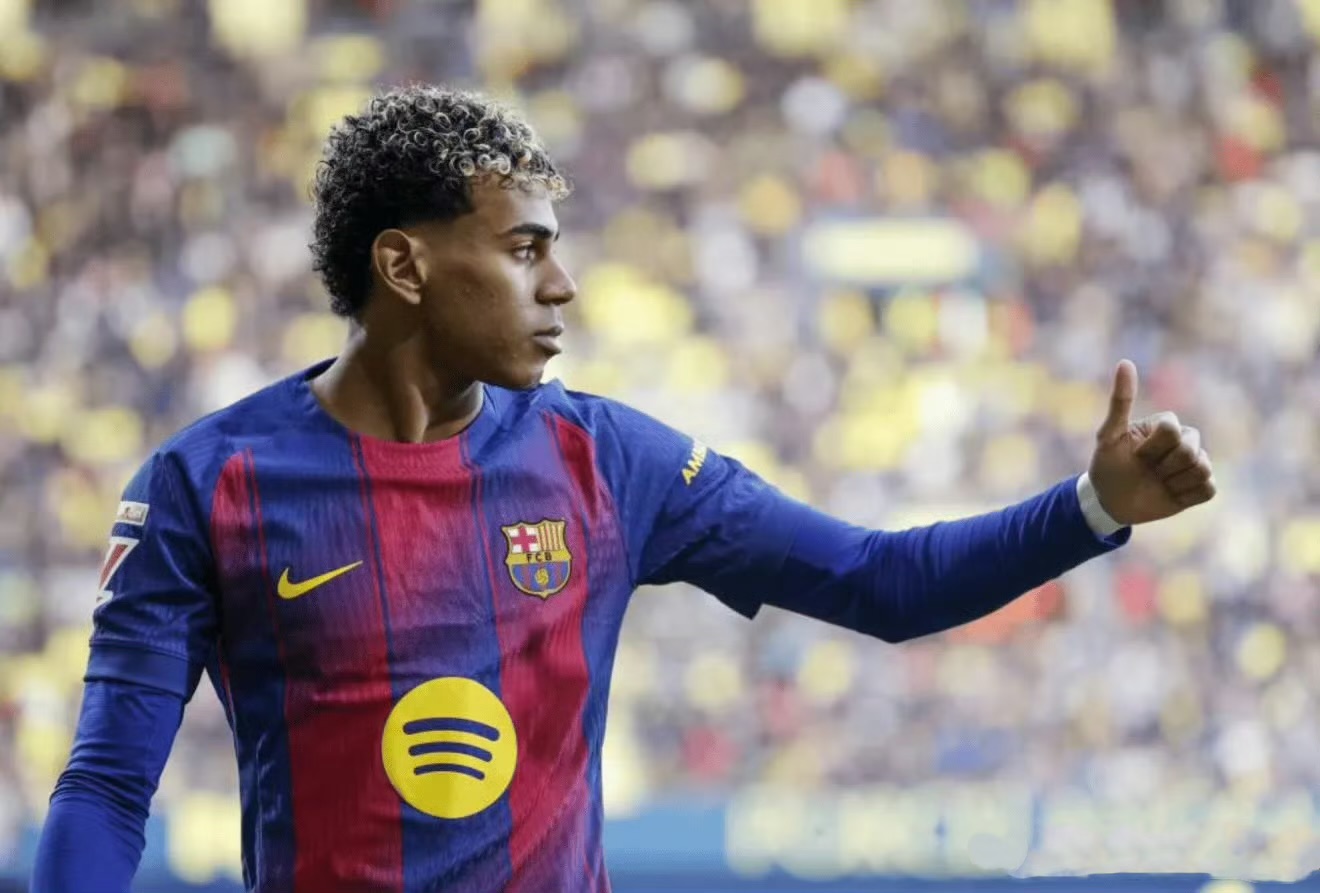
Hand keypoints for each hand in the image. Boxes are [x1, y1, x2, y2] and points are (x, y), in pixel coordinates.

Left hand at [1087, 360, 1216, 525]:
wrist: (1111, 502)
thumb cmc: (1108, 465)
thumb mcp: (1108, 435)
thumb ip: (1120, 401)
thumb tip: (1125, 362)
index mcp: (1166, 424)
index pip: (1172, 431)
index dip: (1150, 449)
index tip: (1134, 455)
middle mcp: (1185, 440)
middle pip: (1190, 450)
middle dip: (1162, 466)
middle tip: (1147, 471)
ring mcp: (1195, 463)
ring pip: (1202, 469)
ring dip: (1173, 482)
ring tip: (1158, 483)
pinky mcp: (1202, 486)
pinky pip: (1209, 489)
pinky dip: (1185, 495)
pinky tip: (1170, 494)